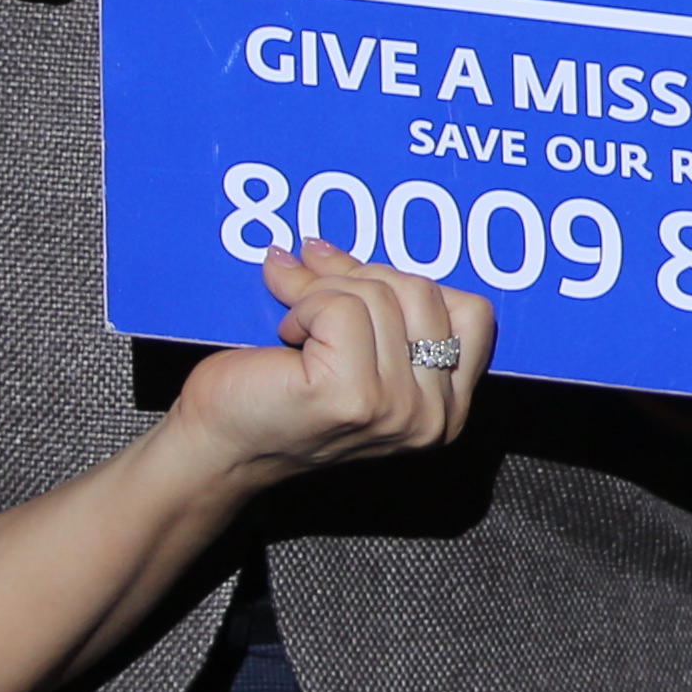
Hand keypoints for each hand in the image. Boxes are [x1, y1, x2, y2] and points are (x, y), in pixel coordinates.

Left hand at [161, 246, 489, 490]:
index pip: (472, 313)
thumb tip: (326, 245)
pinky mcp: (353, 396)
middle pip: (423, 291)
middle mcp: (433, 417)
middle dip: (357, 278)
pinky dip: (303, 307)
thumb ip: (376, 307)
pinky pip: (341, 307)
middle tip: (308, 294)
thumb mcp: (356, 350)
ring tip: (296, 325)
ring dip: (322, 294)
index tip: (357, 288)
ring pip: (380, 294)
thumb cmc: (277, 400)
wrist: (219, 447)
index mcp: (449, 409)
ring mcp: (397, 410)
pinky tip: (287, 337)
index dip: (408, 285)